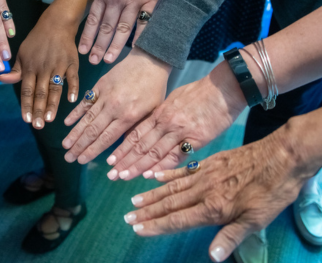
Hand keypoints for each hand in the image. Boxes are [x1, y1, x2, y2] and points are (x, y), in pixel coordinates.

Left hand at [0, 12, 78, 128]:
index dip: (26, 105)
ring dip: (53, 104)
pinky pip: (73, 77)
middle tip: (39, 126)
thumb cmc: (37, 41)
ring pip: (55, 88)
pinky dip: (73, 88)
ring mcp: (59, 66)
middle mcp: (43, 68)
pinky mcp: (72, 63)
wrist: (56, 24)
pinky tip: (72, 100)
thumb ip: (15, 71)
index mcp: (30, 67)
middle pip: (40, 92)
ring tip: (51, 119)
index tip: (27, 120)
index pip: (26, 90)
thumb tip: (1, 79)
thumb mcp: (22, 54)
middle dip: (39, 110)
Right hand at [62, 47, 170, 163]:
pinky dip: (75, 112)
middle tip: (67, 158)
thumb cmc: (154, 89)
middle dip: (79, 146)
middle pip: (92, 131)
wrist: (149, 61)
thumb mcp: (152, 113)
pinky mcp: (100, 85)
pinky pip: (85, 101)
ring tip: (64, 145)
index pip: (106, 138)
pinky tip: (66, 123)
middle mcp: (113, 107)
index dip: (92, 151)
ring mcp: (104, 96)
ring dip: (74, 133)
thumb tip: (121, 149)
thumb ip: (135, 130)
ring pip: (86, 118)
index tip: (81, 161)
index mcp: (128, 116)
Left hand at [78, 0, 169, 63]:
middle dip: (98, 46)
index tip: (82, 50)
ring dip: (115, 46)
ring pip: (123, 28)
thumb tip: (99, 2)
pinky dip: (140, 35)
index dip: (87, 36)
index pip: (92, 19)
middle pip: (105, 27)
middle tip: (93, 62)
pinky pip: (145, 21)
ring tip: (109, 60)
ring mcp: (134, 0)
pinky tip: (135, 48)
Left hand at [107, 61, 246, 180]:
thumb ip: (162, 114)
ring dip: (137, 167)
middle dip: (124, 161)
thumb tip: (151, 125)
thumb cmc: (200, 92)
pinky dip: (162, 167)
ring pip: (153, 152)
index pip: (135, 133)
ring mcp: (179, 131)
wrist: (224, 87)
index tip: (110, 160)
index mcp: (159, 113)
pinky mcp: (196, 139)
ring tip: (123, 177)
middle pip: (140, 145)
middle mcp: (165, 123)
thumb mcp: (175, 98)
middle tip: (111, 174)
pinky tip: (150, 176)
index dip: (121, 148)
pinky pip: (176, 156)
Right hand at [123, 122, 311, 261]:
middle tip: (128, 217)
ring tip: (135, 201)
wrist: (282, 156)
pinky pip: (183, 171)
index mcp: (213, 208)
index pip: (177, 220)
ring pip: (172, 187)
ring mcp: (204, 175)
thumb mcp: (256, 220)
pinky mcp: (210, 163)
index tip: (137, 229)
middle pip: (169, 204)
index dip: (156, 226)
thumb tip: (211, 257)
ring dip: (152, 195)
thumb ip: (230, 237)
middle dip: (147, 212)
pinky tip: (154, 177)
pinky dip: (167, 175)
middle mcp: (203, 191)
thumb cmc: (271, 192)